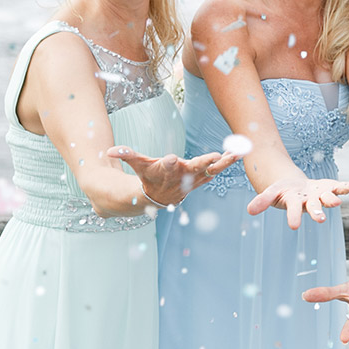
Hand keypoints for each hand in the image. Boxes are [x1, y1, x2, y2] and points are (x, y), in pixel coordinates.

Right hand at [113, 146, 235, 206]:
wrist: (159, 197)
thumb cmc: (148, 176)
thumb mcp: (138, 165)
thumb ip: (127, 155)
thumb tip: (109, 151)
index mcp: (165, 171)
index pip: (165, 166)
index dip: (167, 163)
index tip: (171, 158)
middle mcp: (182, 175)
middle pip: (194, 168)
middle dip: (204, 162)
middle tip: (215, 156)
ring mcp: (195, 178)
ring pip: (211, 170)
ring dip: (225, 162)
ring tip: (238, 152)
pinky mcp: (203, 177)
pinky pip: (217, 170)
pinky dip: (227, 162)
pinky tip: (239, 153)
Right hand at [247, 176, 348, 229]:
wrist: (296, 187)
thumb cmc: (283, 191)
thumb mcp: (271, 193)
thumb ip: (262, 201)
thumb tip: (249, 211)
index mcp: (294, 203)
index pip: (293, 211)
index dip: (293, 217)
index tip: (293, 226)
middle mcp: (309, 202)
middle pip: (313, 208)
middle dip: (316, 213)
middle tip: (320, 220)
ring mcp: (320, 195)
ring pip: (327, 198)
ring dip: (332, 199)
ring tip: (337, 201)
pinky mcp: (330, 187)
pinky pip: (340, 187)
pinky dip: (348, 187)